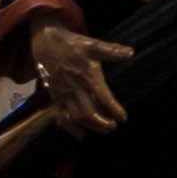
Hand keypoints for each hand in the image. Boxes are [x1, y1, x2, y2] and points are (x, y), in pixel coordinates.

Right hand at [29, 20, 131, 134]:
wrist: (46, 42)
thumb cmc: (72, 44)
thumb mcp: (93, 44)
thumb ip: (112, 51)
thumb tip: (131, 53)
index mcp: (87, 75)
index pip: (103, 97)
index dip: (114, 109)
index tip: (123, 118)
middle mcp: (75, 88)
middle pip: (89, 113)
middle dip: (102, 123)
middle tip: (113, 127)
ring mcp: (63, 94)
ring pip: (75, 117)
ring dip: (90, 127)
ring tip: (103, 130)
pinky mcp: (54, 97)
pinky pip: (60, 116)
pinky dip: (69, 128)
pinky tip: (80, 135)